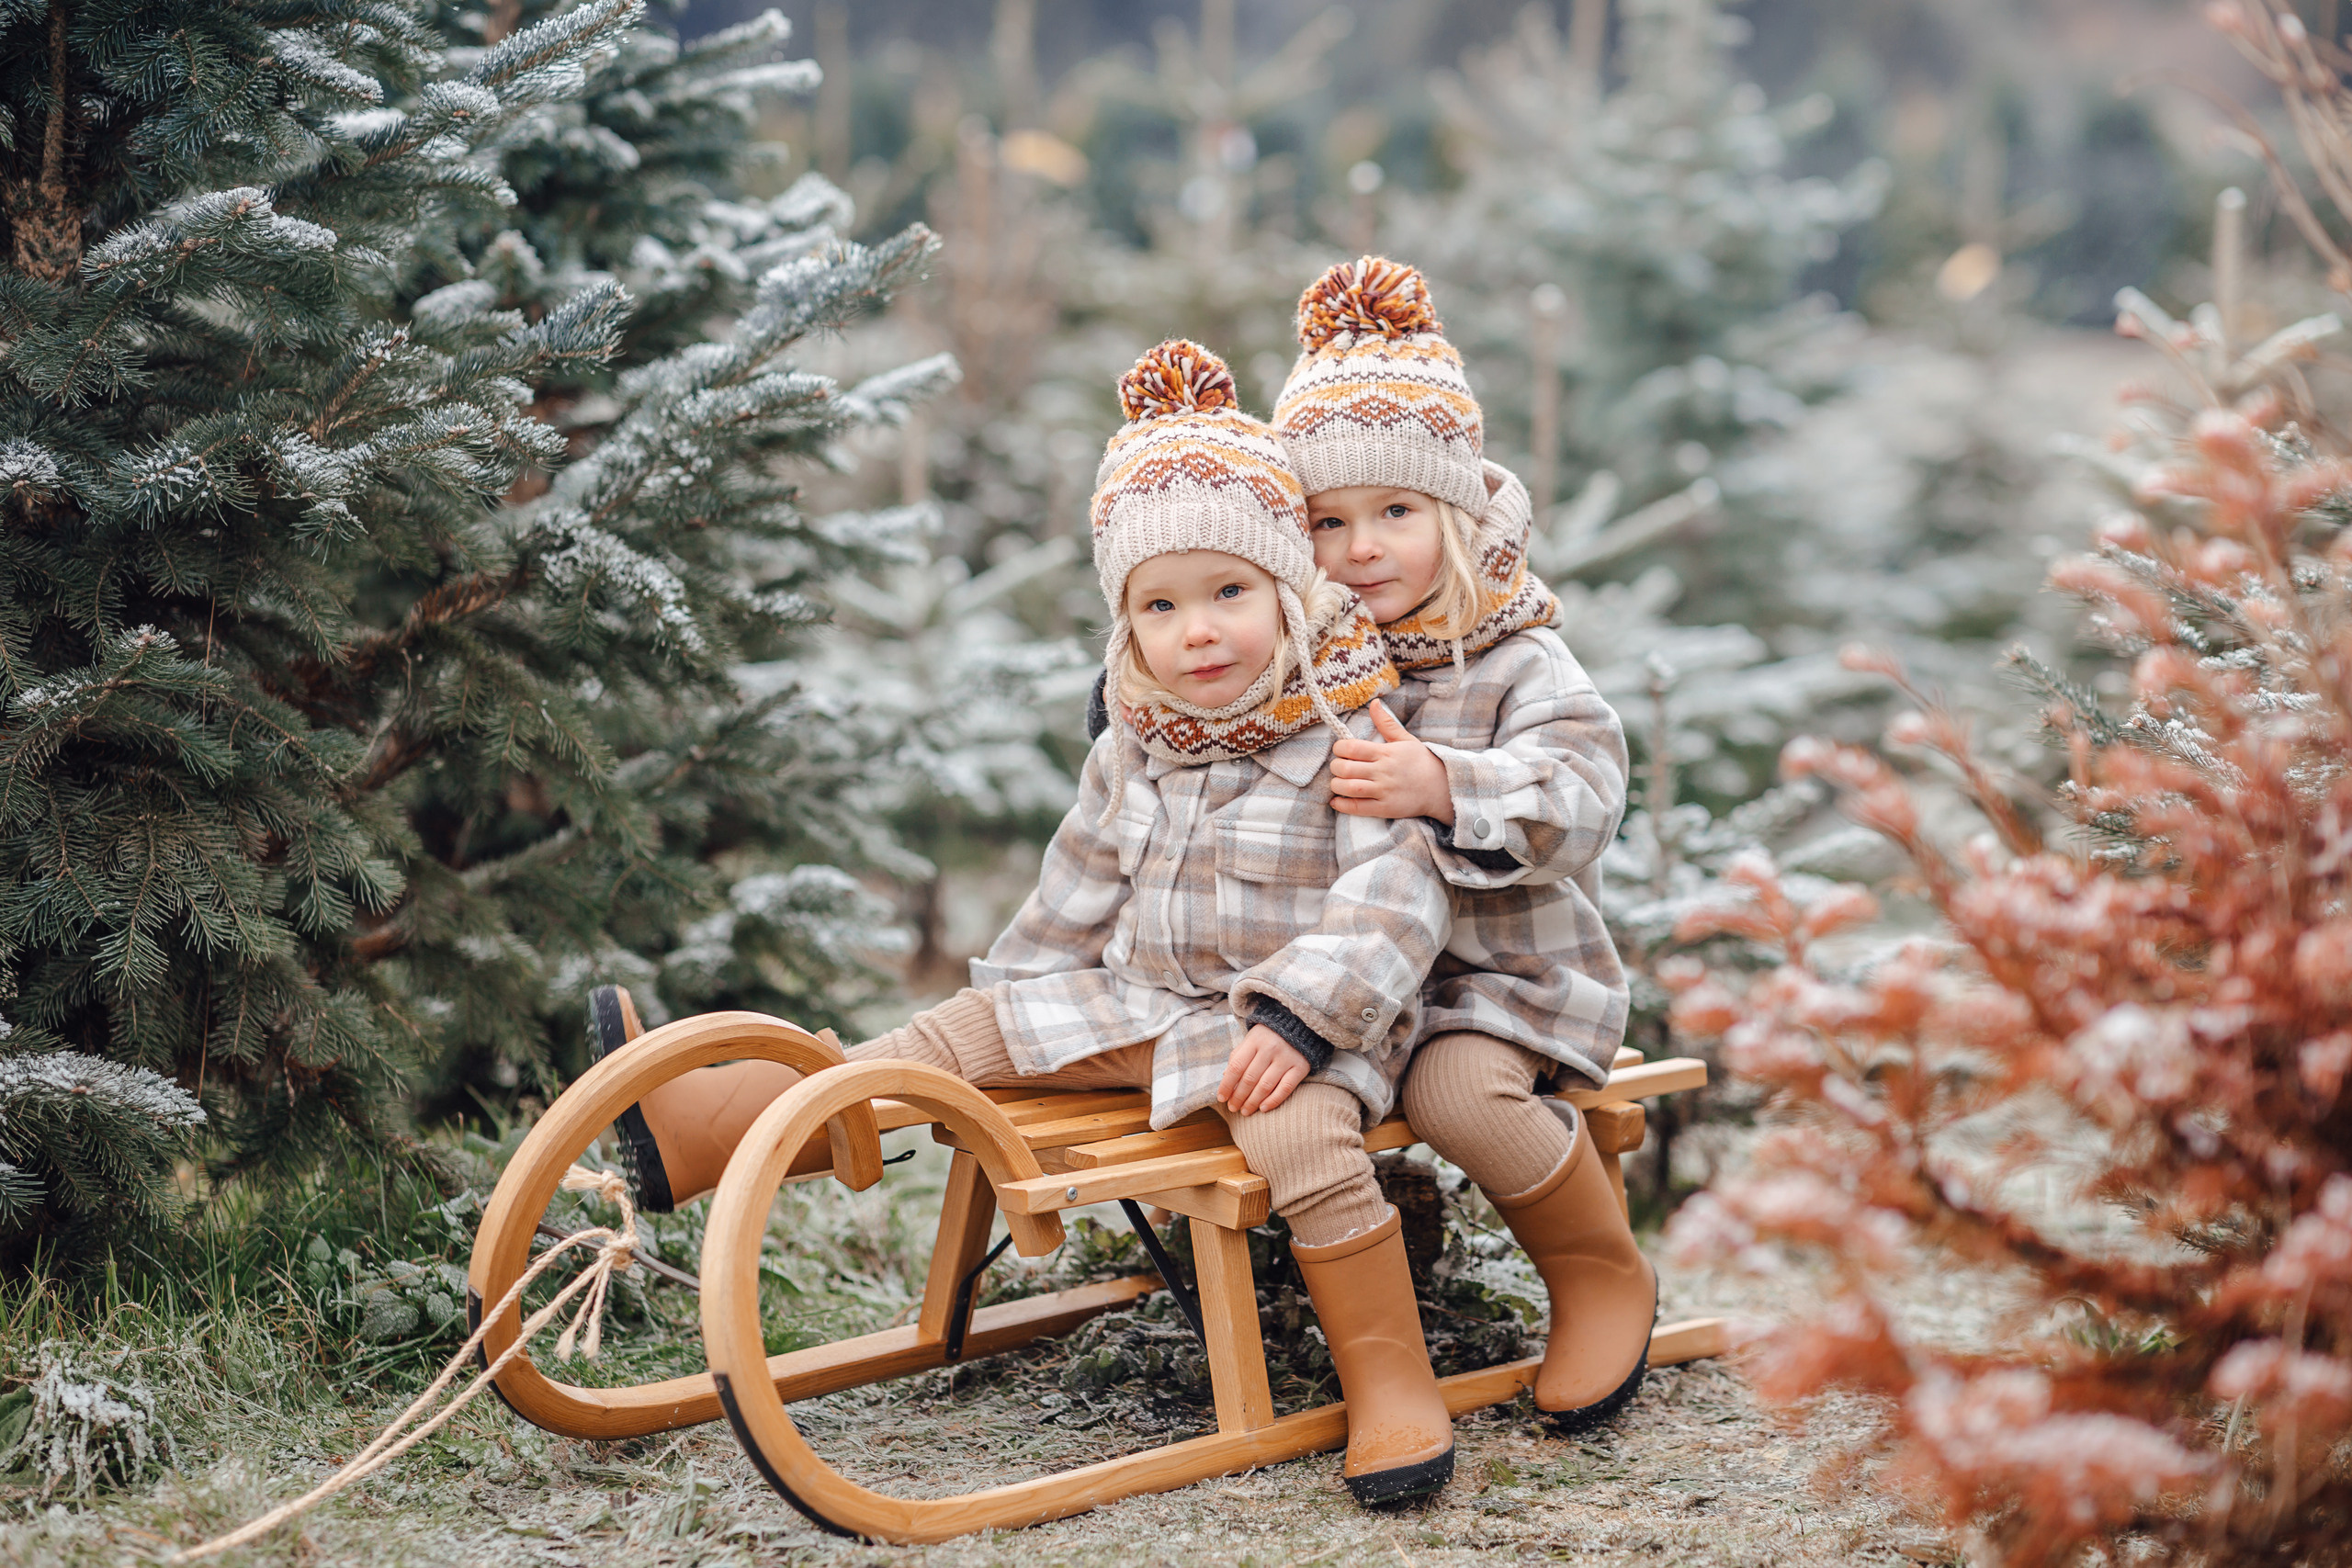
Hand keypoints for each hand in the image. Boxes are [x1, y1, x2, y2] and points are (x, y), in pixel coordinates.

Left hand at [1218, 1024, 1311, 1115]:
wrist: (1301, 1025)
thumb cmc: (1269, 1036)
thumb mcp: (1252, 1039)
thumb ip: (1239, 1056)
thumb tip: (1226, 1077)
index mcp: (1255, 1040)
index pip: (1236, 1066)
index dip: (1227, 1084)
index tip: (1221, 1098)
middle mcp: (1270, 1048)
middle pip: (1250, 1078)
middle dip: (1239, 1096)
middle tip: (1233, 1108)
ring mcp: (1286, 1058)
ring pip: (1265, 1085)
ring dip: (1253, 1102)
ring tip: (1245, 1111)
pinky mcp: (1300, 1067)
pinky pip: (1285, 1088)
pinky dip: (1273, 1100)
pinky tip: (1263, 1108)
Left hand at [1330, 700, 1453, 821]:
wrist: (1442, 787)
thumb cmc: (1422, 761)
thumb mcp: (1406, 739)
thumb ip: (1386, 723)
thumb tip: (1374, 703)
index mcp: (1386, 753)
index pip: (1352, 748)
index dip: (1339, 748)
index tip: (1341, 750)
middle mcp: (1383, 772)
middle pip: (1346, 768)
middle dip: (1335, 767)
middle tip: (1339, 767)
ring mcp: (1384, 791)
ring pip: (1349, 788)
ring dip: (1337, 785)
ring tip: (1338, 782)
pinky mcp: (1385, 808)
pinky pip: (1358, 808)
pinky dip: (1342, 805)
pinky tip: (1337, 800)